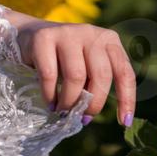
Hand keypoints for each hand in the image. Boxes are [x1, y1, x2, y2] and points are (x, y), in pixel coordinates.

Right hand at [12, 18, 135, 124]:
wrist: (30, 36)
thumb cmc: (65, 59)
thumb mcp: (88, 65)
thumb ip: (97, 82)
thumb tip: (98, 115)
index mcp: (109, 40)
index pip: (124, 72)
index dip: (127, 99)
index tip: (124, 122)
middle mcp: (91, 33)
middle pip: (101, 75)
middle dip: (93, 103)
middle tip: (83, 117)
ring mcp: (67, 33)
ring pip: (76, 76)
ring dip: (70, 100)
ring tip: (64, 111)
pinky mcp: (43, 37)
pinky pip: (50, 74)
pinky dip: (50, 94)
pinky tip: (50, 103)